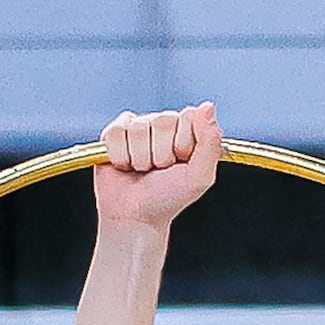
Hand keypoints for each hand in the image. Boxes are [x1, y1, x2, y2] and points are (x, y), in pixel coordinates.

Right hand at [89, 102, 222, 229]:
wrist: (136, 218)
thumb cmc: (168, 198)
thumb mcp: (199, 176)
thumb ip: (210, 142)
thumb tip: (208, 106)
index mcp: (187, 129)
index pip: (189, 116)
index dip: (184, 144)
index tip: (181, 164)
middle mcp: (162, 122)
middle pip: (163, 121)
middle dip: (162, 154)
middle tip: (160, 170)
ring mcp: (137, 125)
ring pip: (139, 129)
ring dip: (141, 159)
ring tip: (142, 171)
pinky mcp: (113, 132)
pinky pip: (117, 133)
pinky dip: (121, 158)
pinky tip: (125, 167)